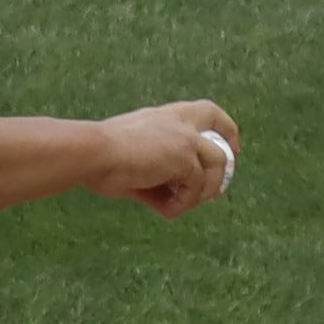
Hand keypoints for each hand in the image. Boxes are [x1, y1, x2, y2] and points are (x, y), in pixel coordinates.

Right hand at [91, 101, 236, 214]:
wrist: (93, 152)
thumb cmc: (101, 159)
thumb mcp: (134, 162)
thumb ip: (156, 175)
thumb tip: (167, 200)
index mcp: (163, 116)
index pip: (204, 111)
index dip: (222, 128)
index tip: (228, 146)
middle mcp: (178, 121)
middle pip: (220, 127)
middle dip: (230, 153)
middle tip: (224, 180)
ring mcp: (184, 138)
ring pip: (216, 164)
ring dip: (204, 190)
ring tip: (182, 206)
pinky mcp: (184, 158)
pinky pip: (195, 187)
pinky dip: (183, 203)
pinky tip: (166, 211)